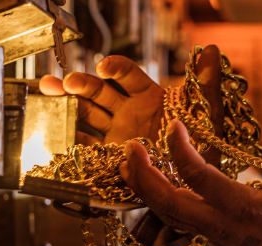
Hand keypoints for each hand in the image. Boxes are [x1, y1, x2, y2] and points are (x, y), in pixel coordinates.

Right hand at [39, 45, 224, 164]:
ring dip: (66, 102)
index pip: (129, 75)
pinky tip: (54, 128)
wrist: (195, 178)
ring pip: (86, 112)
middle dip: (81, 84)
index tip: (105, 66)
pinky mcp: (109, 154)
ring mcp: (116, 132)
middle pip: (99, 91)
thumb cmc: (203, 142)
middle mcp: (128, 111)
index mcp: (149, 96)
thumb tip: (212, 51)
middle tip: (67, 82)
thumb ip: (206, 82)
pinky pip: (85, 143)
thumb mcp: (207, 111)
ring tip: (48, 92)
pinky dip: (69, 136)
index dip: (116, 67)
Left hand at [120, 120, 261, 245]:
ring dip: (143, 188)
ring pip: (164, 213)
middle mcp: (218, 223)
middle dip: (145, 175)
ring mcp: (208, 232)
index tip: (174, 124)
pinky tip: (146, 182)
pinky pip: (171, 217)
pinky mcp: (205, 234)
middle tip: (130, 147)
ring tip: (126, 162)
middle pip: (168, 202)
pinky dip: (154, 198)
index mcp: (240, 209)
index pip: (200, 178)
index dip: (181, 150)